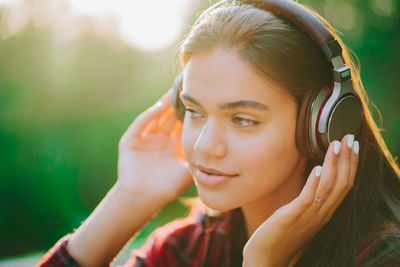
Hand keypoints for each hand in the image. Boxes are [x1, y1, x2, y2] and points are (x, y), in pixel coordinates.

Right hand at [117, 89, 192, 203]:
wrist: (144, 199)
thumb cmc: (166, 188)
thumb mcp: (187, 172)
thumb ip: (199, 161)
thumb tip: (217, 152)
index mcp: (173, 146)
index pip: (181, 125)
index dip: (188, 114)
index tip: (198, 102)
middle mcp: (160, 140)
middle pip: (169, 117)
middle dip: (177, 104)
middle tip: (186, 90)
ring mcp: (145, 139)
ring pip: (155, 117)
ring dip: (164, 105)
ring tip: (173, 92)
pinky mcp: (131, 141)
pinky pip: (140, 125)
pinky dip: (149, 116)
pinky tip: (159, 108)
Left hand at [243, 134, 358, 266]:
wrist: (267, 257)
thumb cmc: (282, 234)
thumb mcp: (300, 214)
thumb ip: (309, 199)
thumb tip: (312, 178)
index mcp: (324, 212)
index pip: (344, 186)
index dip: (350, 165)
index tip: (352, 147)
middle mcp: (321, 213)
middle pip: (342, 184)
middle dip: (347, 160)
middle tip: (348, 138)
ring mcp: (308, 216)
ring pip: (328, 188)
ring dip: (333, 165)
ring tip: (335, 146)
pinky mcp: (293, 217)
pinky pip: (308, 198)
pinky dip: (314, 183)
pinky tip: (317, 169)